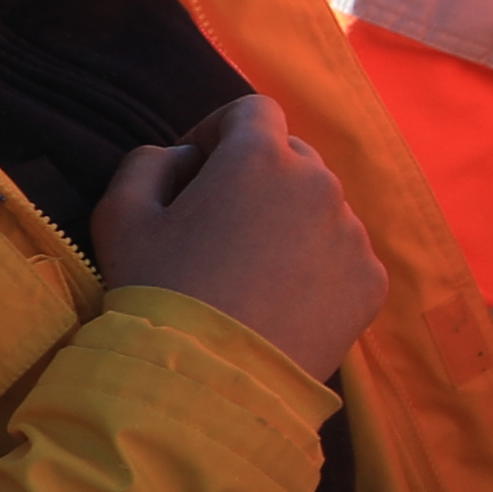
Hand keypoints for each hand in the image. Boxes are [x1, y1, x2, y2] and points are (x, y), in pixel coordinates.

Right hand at [92, 95, 383, 380]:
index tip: (197, 168)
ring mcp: (352, 234)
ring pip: (322, 208)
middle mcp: (319, 184)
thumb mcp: (121, 214)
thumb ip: (151, 162)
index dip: (220, 131)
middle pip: (294, 158)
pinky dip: (317, 266)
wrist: (208, 381)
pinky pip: (344, 256)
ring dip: (290, 221)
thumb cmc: (157, 290)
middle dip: (258, 175)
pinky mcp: (371, 281)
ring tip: (250, 270)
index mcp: (260, 157)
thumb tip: (187, 157)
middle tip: (220, 223)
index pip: (253, 111)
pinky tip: (280, 300)